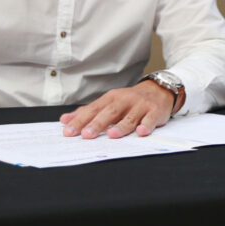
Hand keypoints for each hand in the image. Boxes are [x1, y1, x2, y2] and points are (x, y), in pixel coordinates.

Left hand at [60, 81, 176, 138]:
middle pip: (110, 112)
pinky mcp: (154, 111)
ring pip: (130, 117)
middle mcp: (125, 100)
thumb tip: (65, 120)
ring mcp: (140, 105)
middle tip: (86, 135)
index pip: (93, 110)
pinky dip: (146, 125)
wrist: (159, 90)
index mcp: (111, 98)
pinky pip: (150, 119)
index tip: (69, 131)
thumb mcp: (109, 102)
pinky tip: (141, 131)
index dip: (80, 120)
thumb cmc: (130, 100)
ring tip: (111, 135)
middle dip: (98, 123)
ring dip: (121, 126)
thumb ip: (88, 112)